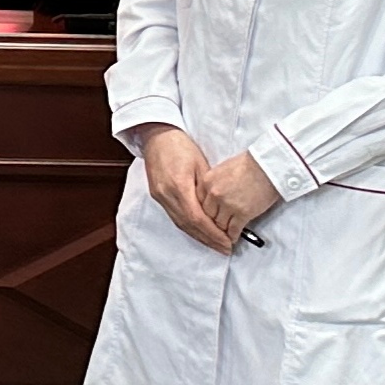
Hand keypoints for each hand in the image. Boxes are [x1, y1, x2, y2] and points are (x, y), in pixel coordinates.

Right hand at [137, 125, 232, 253]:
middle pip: (188, 225)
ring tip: (215, 244)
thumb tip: (219, 209)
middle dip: (208, 239)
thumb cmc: (181, 145)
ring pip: (180, 224)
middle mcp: (166, 194)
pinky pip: (174, 217)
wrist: (157, 136)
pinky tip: (198, 232)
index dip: (213, 233)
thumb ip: (207, 188)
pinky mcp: (157, 195)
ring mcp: (159, 196)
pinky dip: (188, 227)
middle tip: (225, 249)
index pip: (197, 218)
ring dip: (198, 236)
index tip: (227, 242)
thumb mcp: (201, 164)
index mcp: (178, 185)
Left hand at [202, 152, 281, 241]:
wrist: (268, 166)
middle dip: (212, 222)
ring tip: (224, 236)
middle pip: (208, 215)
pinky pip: (233, 229)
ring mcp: (228, 205)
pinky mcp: (242, 214)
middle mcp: (214, 194)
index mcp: (207, 181)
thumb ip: (213, 184)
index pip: (199, 202)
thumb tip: (212, 197)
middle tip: (216, 229)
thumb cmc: (249, 164)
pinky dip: (233, 236)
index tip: (209, 216)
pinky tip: (233, 239)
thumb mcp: (222, 169)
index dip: (205, 211)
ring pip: (219, 224)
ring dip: (222, 231)